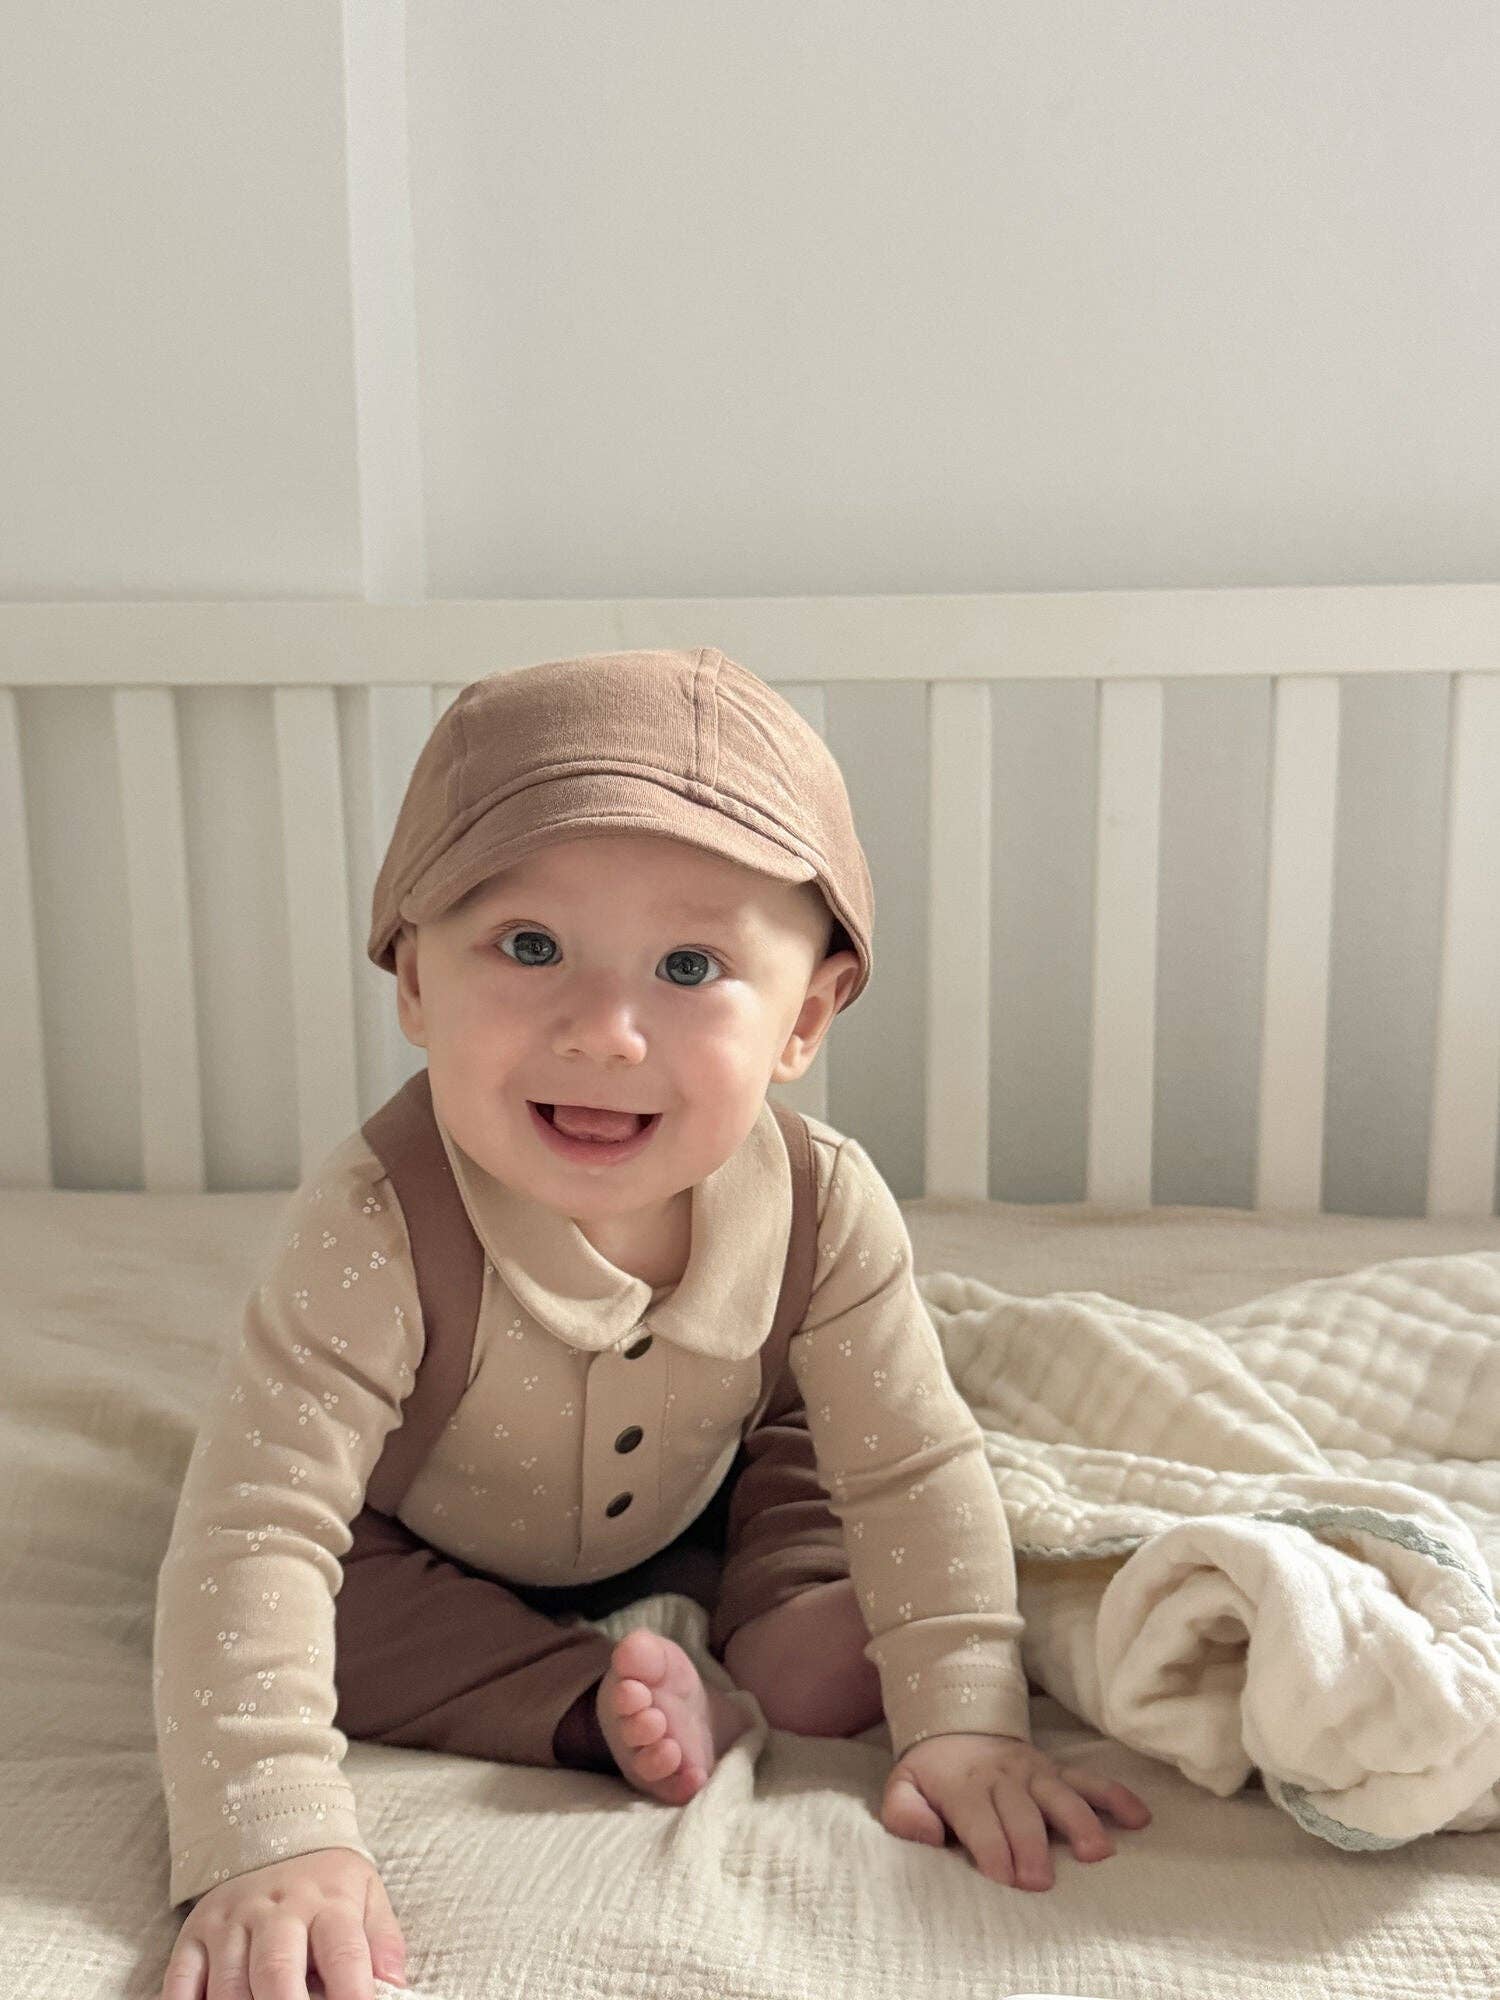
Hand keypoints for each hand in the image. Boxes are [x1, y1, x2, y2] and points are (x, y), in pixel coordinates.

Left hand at [880, 1731, 1150, 1890]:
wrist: (957, 1724)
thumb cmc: (933, 1775)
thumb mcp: (902, 1787)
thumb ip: (904, 1813)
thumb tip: (927, 1836)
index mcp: (964, 1788)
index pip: (980, 1823)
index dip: (993, 1850)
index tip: (1005, 1879)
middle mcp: (1004, 1779)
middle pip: (1022, 1815)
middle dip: (1031, 1847)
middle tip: (1040, 1882)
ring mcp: (1035, 1773)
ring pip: (1061, 1796)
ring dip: (1079, 1823)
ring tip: (1098, 1853)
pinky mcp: (1057, 1772)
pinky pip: (1089, 1781)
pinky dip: (1115, 1796)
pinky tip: (1138, 1817)